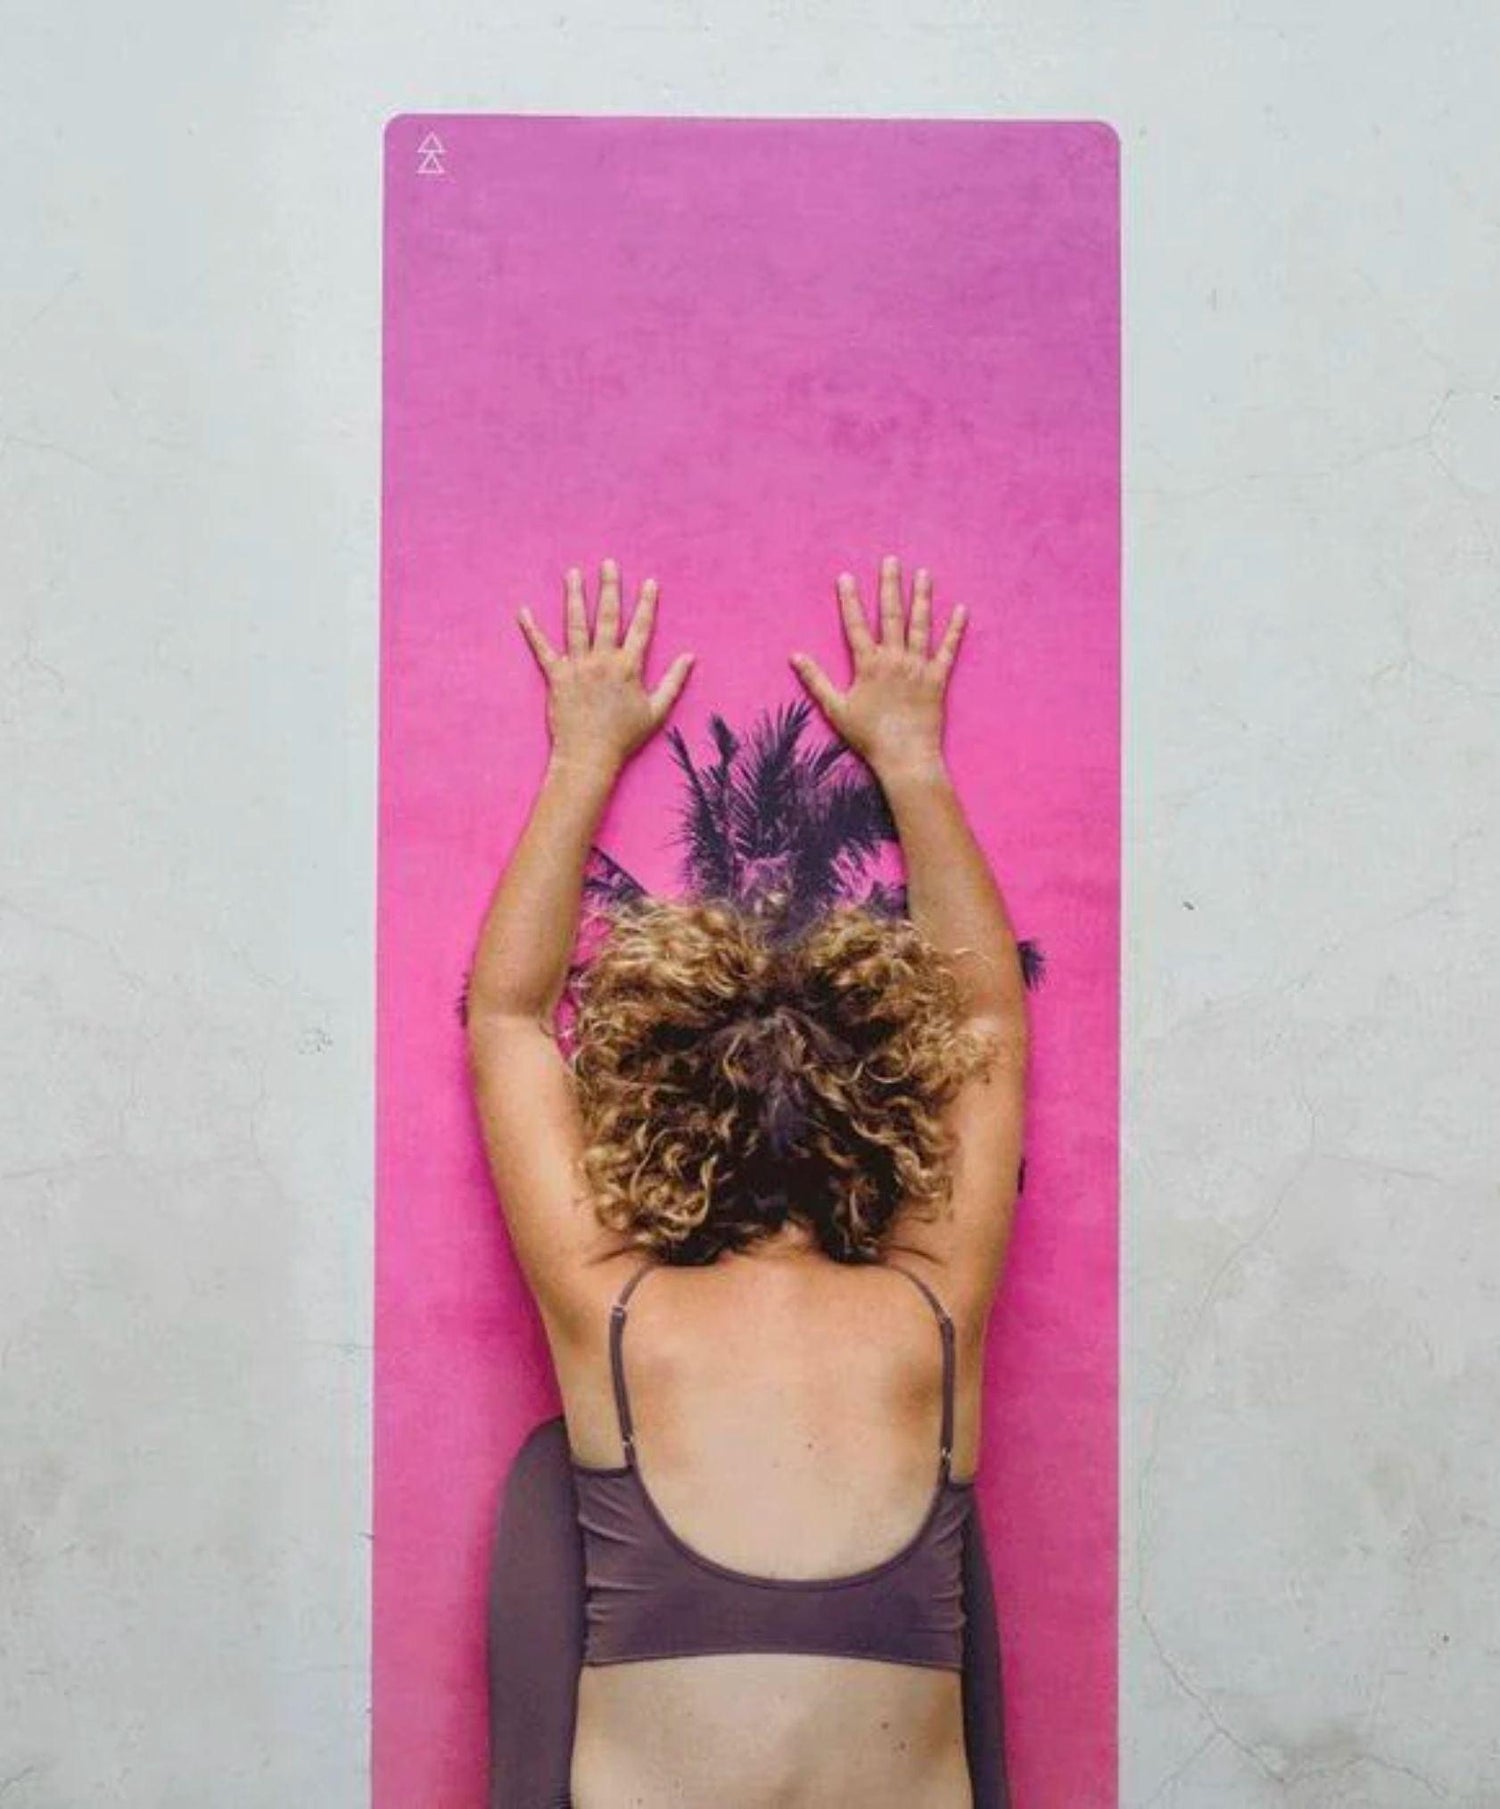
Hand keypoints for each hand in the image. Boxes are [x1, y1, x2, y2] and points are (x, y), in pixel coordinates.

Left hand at [517, 560, 694, 773]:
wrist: (590, 755)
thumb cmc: (625, 737)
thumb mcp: (657, 711)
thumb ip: (674, 681)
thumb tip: (690, 657)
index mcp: (629, 667)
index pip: (641, 628)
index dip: (646, 604)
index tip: (649, 582)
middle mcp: (603, 661)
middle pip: (608, 616)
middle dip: (609, 588)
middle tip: (609, 563)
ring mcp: (578, 667)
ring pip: (576, 624)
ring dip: (575, 597)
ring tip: (573, 574)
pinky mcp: (557, 677)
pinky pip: (542, 649)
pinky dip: (532, 631)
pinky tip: (524, 611)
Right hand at [789, 555, 965, 775]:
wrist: (904, 756)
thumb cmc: (868, 736)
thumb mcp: (836, 708)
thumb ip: (816, 680)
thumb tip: (794, 656)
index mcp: (868, 664)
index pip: (855, 625)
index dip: (849, 600)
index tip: (846, 577)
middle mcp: (894, 658)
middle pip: (890, 615)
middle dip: (889, 586)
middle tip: (891, 561)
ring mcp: (918, 666)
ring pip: (920, 624)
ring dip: (921, 597)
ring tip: (923, 574)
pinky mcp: (938, 678)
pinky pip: (948, 649)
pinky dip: (955, 629)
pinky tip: (961, 610)